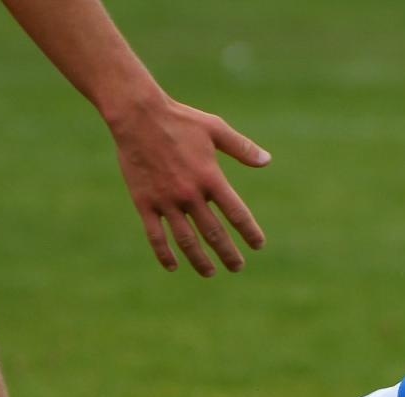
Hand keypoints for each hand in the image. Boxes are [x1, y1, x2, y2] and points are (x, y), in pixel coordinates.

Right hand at [109, 97, 269, 275]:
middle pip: (214, 233)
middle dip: (227, 253)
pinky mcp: (144, 202)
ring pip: (186, 240)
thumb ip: (242, 148)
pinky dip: (164, 253)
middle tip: (237, 267)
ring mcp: (166, 201)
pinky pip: (155, 235)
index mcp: (211, 178)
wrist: (137, 115)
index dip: (249, 232)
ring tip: (210, 273)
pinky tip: (173, 266)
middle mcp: (190, 194)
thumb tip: (267, 161)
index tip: (258, 245)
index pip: (237, 213)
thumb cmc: (179, 120)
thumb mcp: (215, 129)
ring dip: (200, 260)